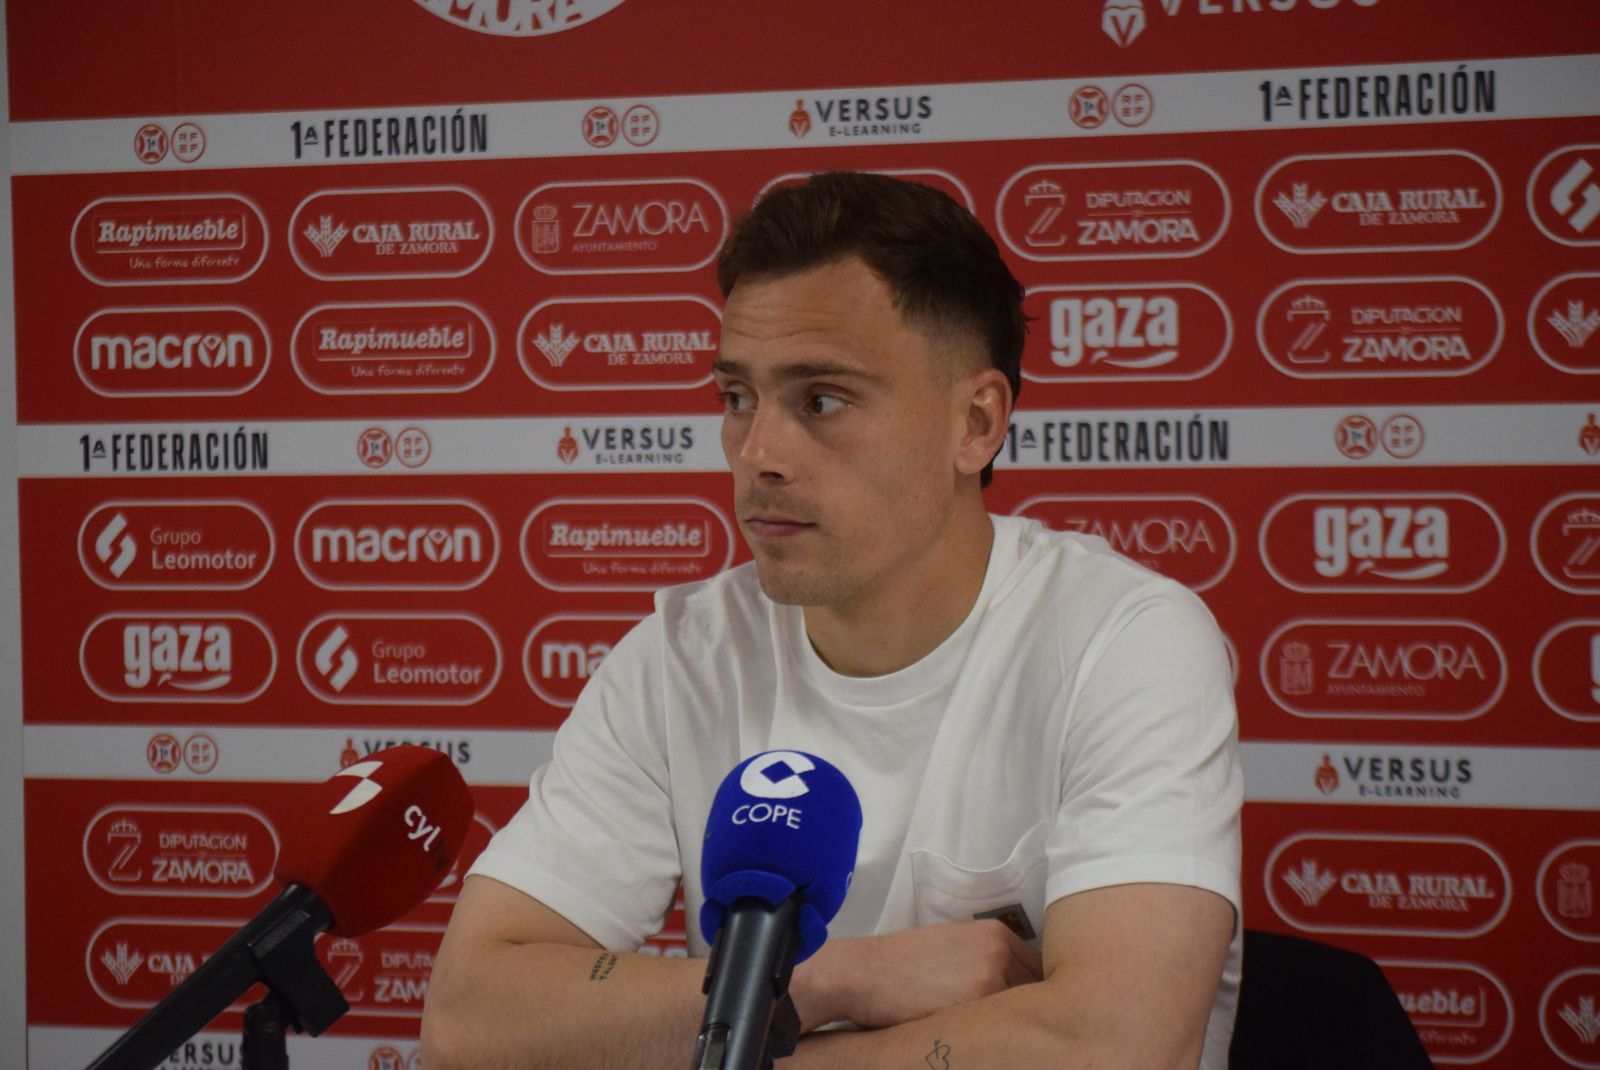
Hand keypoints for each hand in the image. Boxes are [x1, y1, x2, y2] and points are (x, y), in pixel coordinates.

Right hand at [790, 921, 1042, 1031]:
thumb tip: (1014, 990)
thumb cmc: (898, 967)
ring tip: (1004, 1038)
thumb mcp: (949, 951)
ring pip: (1026, 1008)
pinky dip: (999, 1035)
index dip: (1036, 991)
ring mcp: (992, 974)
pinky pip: (1004, 1024)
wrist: (861, 974)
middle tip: (1023, 1027)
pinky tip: (986, 1041)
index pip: (1038, 967)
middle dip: (1032, 1008)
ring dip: (1018, 1024)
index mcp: (994, 934)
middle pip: (1039, 987)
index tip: (1033, 1008)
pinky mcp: (979, 999)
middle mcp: (1000, 950)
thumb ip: (985, 962)